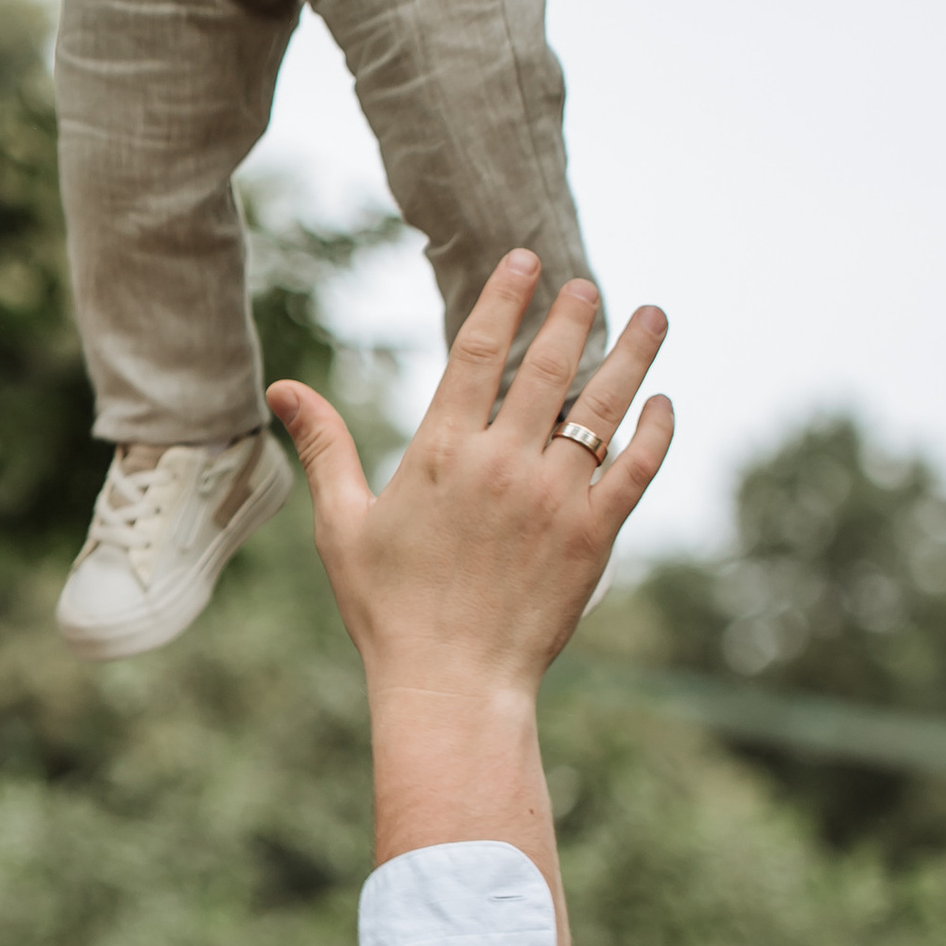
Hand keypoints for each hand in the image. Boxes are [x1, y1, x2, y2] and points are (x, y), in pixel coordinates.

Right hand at [269, 260, 669, 704]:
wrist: (450, 683)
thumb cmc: (389, 609)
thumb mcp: (343, 524)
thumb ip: (325, 447)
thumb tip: (282, 389)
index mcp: (440, 452)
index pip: (478, 350)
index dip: (505, 298)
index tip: (526, 261)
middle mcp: (502, 464)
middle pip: (548, 366)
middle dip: (574, 315)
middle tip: (589, 283)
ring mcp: (553, 499)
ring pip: (602, 407)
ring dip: (632, 356)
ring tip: (653, 316)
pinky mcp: (593, 536)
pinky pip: (636, 469)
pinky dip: (654, 431)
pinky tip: (663, 403)